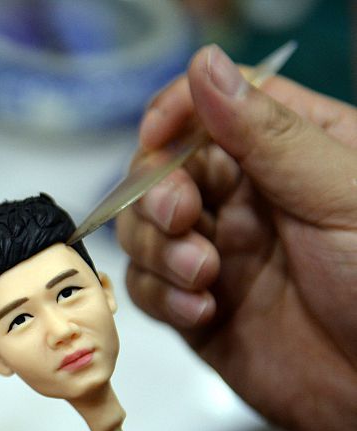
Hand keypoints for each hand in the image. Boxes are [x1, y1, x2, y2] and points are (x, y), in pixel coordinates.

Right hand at [117, 44, 356, 430]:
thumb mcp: (339, 194)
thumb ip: (266, 134)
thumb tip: (205, 67)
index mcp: (290, 154)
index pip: (211, 108)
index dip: (173, 115)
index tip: (157, 137)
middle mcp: (247, 200)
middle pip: (161, 170)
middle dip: (157, 195)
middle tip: (181, 218)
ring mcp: (219, 255)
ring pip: (144, 231)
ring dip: (158, 251)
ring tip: (204, 277)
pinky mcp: (197, 309)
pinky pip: (148, 290)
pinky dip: (162, 299)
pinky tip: (203, 312)